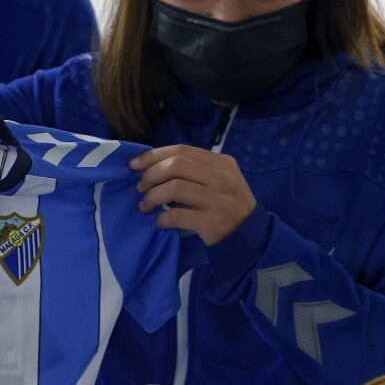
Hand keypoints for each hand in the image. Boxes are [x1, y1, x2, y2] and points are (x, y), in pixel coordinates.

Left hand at [131, 145, 257, 245]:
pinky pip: (177, 215)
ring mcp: (218, 200)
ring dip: (152, 197)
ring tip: (145, 206)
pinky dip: (162, 218)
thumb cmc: (227, 204)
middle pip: (176, 165)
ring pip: (174, 188)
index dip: (153, 155)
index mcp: (222, 163)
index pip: (182, 150)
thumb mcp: (219, 179)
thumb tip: (152, 166)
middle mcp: (222, 178)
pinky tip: (160, 222)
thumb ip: (194, 170)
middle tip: (140, 188)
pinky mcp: (212, 222)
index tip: (134, 165)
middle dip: (150, 175)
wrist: (249, 235)